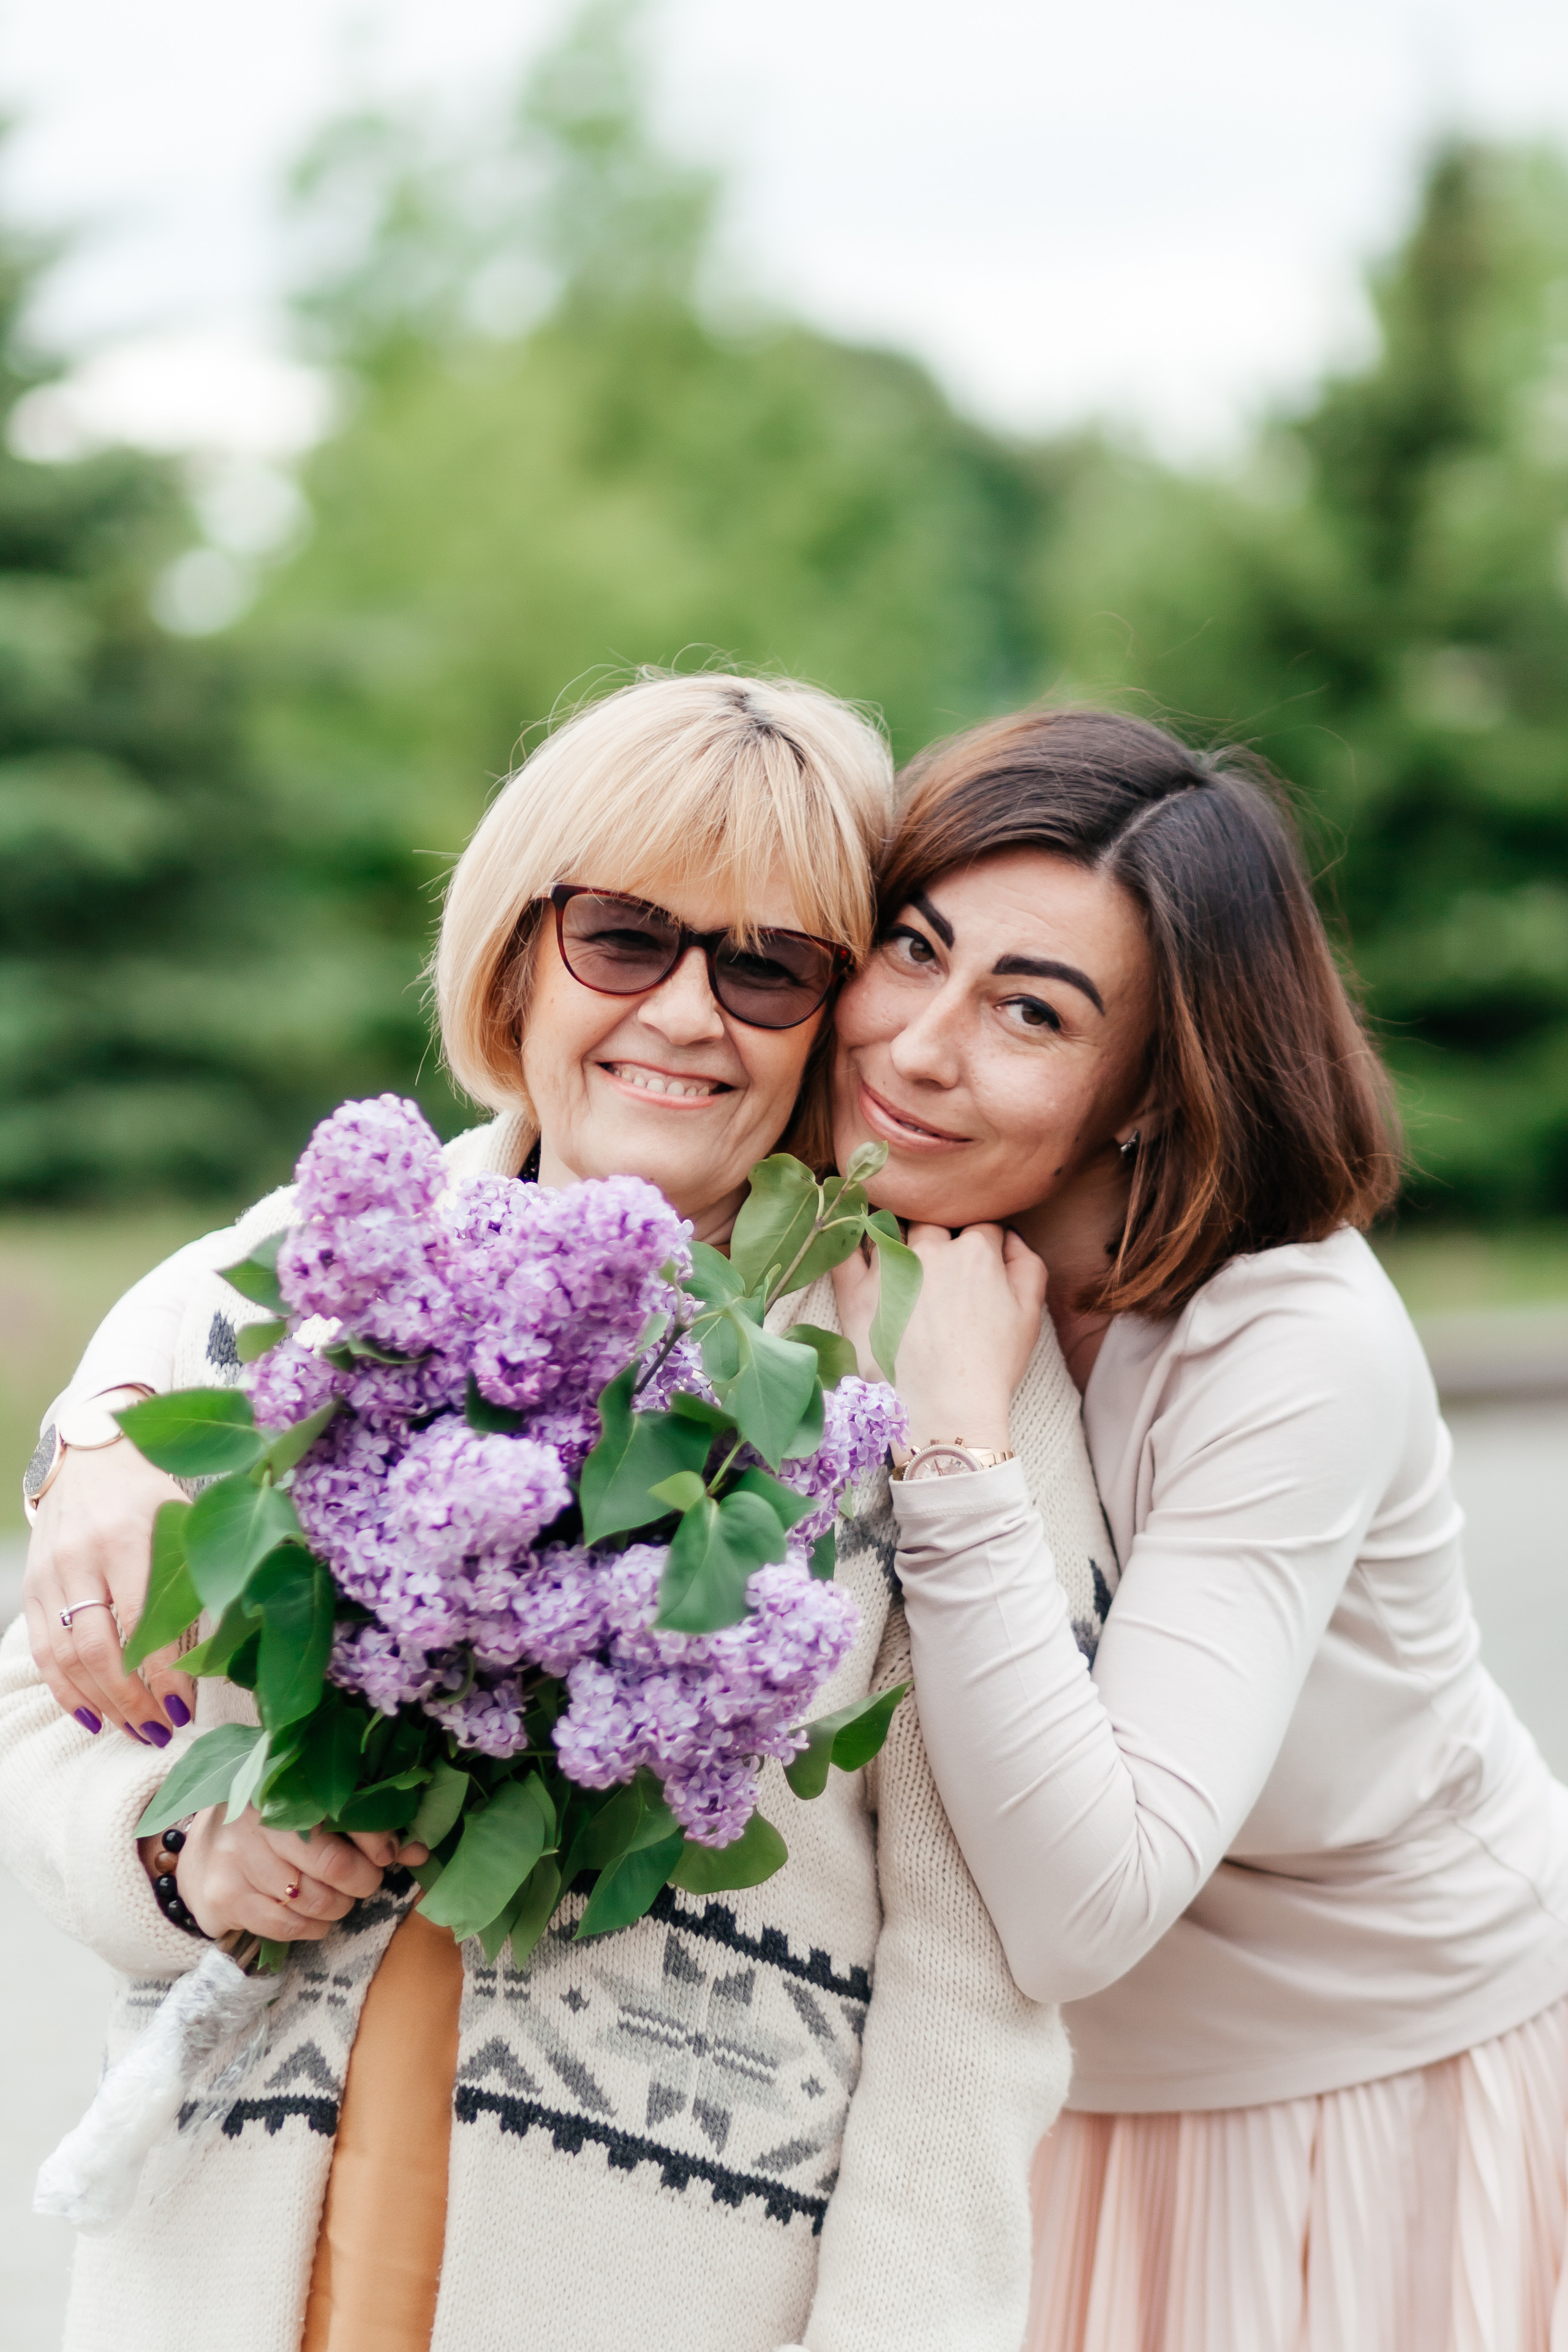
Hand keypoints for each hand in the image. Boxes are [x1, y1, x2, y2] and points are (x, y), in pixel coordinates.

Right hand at [24, 1433, 195, 1743]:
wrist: (91, 1456)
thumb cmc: (151, 1492)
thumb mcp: (183, 1518)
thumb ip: (198, 1573)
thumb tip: (231, 1638)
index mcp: (125, 1537)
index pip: (143, 1620)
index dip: (162, 1672)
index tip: (185, 1708)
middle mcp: (81, 1558)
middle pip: (98, 1648)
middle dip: (130, 1700)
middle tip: (158, 1733)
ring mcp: (49, 1574)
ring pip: (65, 1656)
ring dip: (99, 1703)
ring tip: (133, 1731)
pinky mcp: (32, 1586)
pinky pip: (41, 1649)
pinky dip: (64, 1689)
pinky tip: (91, 1714)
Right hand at [144, 1810, 429, 1944]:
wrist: (205, 1849)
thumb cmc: (275, 1828)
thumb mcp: (315, 1815)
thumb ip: (367, 1829)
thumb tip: (419, 1852)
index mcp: (287, 1786)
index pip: (347, 1815)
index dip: (378, 1841)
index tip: (387, 1855)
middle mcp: (259, 1819)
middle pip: (333, 1865)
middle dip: (362, 1882)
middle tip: (365, 1882)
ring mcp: (237, 1858)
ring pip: (310, 1899)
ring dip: (337, 1907)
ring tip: (340, 1900)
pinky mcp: (225, 1896)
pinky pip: (284, 1924)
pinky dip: (311, 1928)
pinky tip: (317, 1919)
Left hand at [833, 1223, 1046, 1450]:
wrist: (946, 1410)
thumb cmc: (991, 1367)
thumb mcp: (1029, 1315)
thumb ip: (1027, 1265)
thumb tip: (1011, 1237)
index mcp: (975, 1251)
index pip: (980, 1224)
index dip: (982, 1240)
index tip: (978, 1258)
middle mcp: (930, 1250)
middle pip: (933, 1222)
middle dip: (938, 1234)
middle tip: (938, 1263)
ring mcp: (888, 1268)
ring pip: (889, 1227)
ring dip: (895, 1232)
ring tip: (898, 1252)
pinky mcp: (855, 1292)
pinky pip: (843, 1253)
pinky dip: (847, 1241)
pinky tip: (850, 1240)